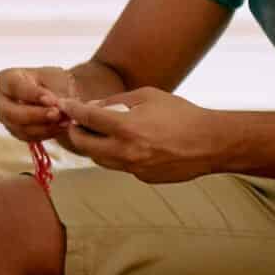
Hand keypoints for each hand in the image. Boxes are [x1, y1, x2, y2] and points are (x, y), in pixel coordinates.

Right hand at [0, 66, 78, 142]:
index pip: (15, 87)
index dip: (33, 94)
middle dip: (36, 115)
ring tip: (65, 121)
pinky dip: (46, 133)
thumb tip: (54, 104)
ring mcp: (5, 118)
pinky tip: (60, 126)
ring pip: (20, 128)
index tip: (52, 100)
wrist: (57, 95)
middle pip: (11, 112)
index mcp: (5, 79)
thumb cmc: (53, 81)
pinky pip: (28, 137)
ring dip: (44, 126)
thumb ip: (53, 89)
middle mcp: (0, 99)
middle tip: (58, 114)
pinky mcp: (15, 131)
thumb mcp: (55, 78)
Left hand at [54, 87, 222, 184]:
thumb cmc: (182, 115)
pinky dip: (115, 154)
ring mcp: (133, 168)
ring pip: (99, 159)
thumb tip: (94, 107)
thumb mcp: (148, 96)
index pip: (87, 118)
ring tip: (97, 133)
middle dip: (75, 132)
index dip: (72, 110)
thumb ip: (117, 101)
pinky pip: (119, 166)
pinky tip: (124, 144)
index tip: (64, 106)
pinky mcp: (142, 178)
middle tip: (76, 123)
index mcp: (127, 127)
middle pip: (84, 145)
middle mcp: (126, 151)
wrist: (210, 143)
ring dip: (93, 146)